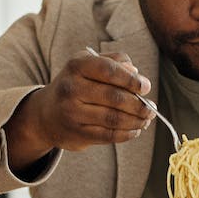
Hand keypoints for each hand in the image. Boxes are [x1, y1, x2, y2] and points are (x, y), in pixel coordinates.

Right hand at [6, 50, 152, 162]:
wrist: (46, 114)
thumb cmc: (76, 85)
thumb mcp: (88, 65)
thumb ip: (113, 62)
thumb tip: (136, 72)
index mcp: (77, 66)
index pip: (108, 70)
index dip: (131, 79)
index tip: (146, 87)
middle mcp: (71, 88)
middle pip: (114, 97)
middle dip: (138, 104)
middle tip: (151, 107)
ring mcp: (72, 113)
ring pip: (113, 118)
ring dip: (136, 120)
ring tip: (147, 118)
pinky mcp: (76, 133)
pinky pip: (108, 135)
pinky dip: (127, 134)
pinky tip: (136, 130)